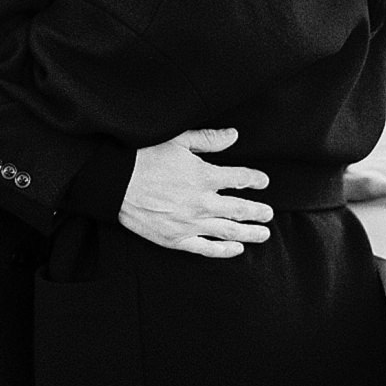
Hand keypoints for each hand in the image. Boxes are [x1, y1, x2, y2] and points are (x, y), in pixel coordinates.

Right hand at [119, 129, 271, 258]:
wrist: (116, 183)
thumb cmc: (144, 157)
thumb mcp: (178, 140)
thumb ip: (209, 139)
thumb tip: (234, 135)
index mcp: (204, 175)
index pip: (240, 178)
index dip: (255, 179)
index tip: (263, 181)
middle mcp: (202, 202)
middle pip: (240, 208)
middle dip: (258, 211)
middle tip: (269, 213)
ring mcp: (191, 223)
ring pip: (229, 230)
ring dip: (250, 233)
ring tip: (264, 234)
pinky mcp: (177, 239)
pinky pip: (207, 248)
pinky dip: (225, 250)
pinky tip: (237, 249)